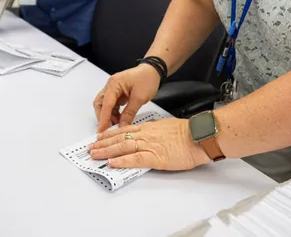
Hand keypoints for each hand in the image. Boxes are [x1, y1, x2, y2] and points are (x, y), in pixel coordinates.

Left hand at [87, 118, 210, 170]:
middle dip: (103, 144)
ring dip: (106, 152)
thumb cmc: (188, 132)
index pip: (124, 130)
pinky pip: (135, 159)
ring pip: (122, 147)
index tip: (100, 138)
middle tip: (90, 148)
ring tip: (94, 155)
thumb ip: (155, 130)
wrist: (199, 136)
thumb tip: (149, 134)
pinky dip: (122, 161)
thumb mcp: (167, 127)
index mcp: (149, 128)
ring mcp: (149, 145)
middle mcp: (145, 135)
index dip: (110, 135)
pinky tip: (112, 163)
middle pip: (119, 138)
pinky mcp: (155, 157)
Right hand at [93, 65, 160, 132]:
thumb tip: (122, 126)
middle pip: (100, 104)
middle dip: (103, 117)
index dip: (103, 119)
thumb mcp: (140, 97)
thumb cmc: (147, 79)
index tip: (101, 131)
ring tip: (117, 125)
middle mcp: (111, 86)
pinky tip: (120, 119)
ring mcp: (114, 89)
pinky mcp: (118, 93)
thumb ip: (129, 113)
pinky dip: (114, 113)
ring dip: (109, 116)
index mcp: (114, 84)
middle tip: (109, 129)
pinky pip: (112, 105)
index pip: (106, 104)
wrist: (154, 71)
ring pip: (105, 105)